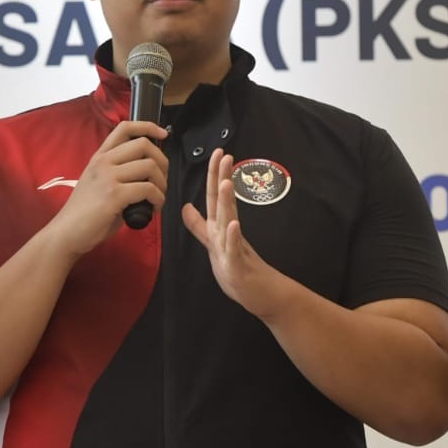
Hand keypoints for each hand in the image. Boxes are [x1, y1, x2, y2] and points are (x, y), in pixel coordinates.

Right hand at [41, 119, 168, 261]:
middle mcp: (103, 162)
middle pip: (144, 145)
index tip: (163, 135)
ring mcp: (108, 177)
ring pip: (150, 166)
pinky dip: (158, 199)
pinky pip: (148, 189)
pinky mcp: (114, 195)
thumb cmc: (85, 214)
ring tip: (157, 198)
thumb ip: (120, 173)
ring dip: (162, 184)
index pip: (125, 128)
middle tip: (162, 181)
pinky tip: (153, 208)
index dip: (148, 127)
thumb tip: (148, 174)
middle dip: (162, 161)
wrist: (66, 233)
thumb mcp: (99, 184)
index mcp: (99, 157)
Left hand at [181, 148, 283, 317]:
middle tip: (225, 155)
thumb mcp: (214, 245)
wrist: (262, 294)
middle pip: (222, 202)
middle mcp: (228, 232)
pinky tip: (233, 225)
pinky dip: (233, 237)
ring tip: (225, 183)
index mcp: (220, 226)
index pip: (215, 196)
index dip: (213, 175)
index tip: (217, 153)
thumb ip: (199, 226)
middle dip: (222, 178)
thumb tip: (185, 206)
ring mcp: (234, 248)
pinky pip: (234, 250)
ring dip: (226, 203)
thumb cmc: (239, 268)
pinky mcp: (238, 266)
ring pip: (228, 222)